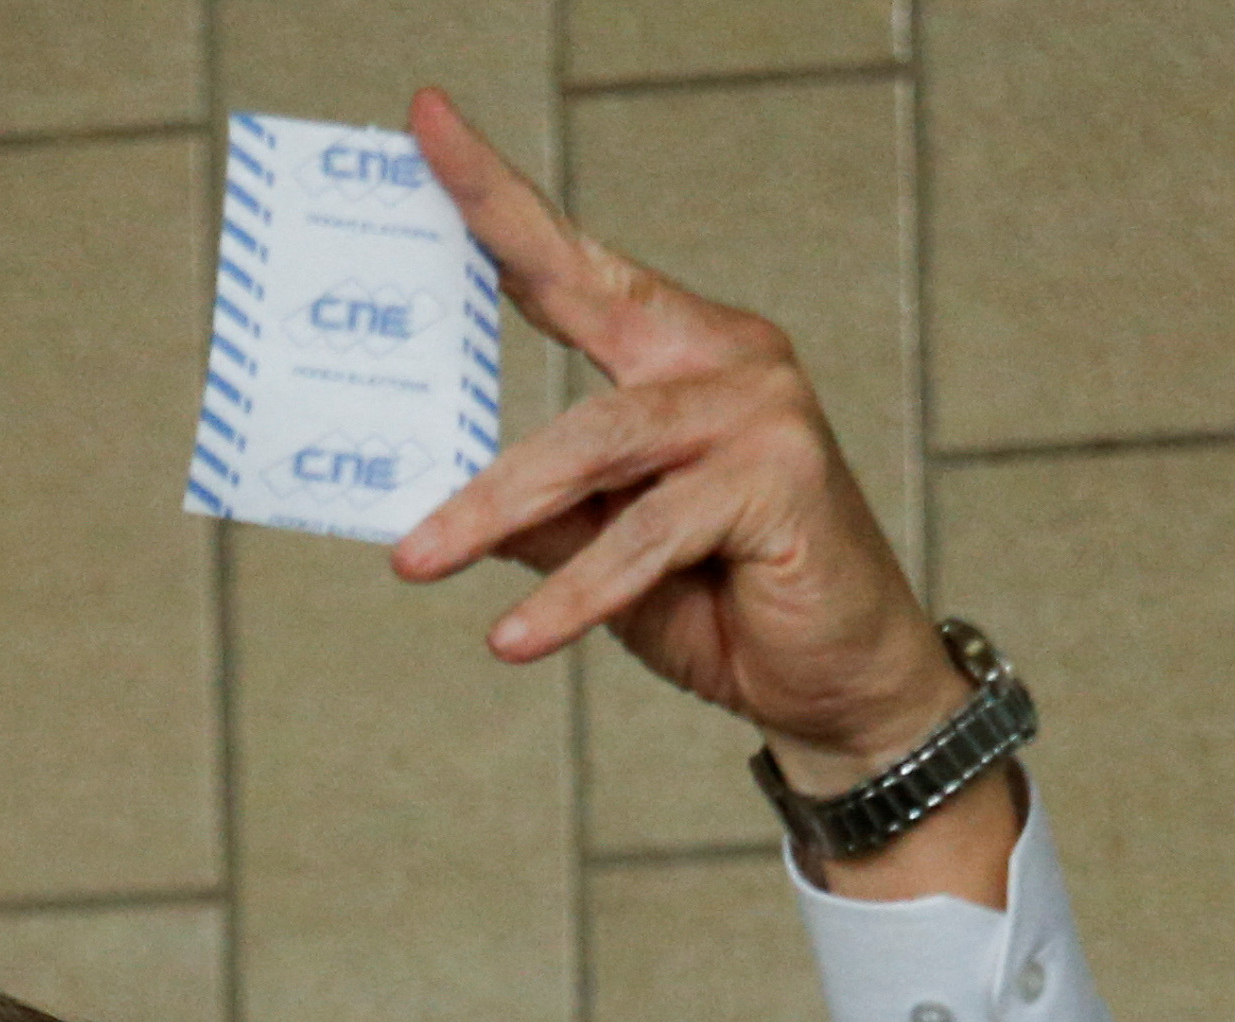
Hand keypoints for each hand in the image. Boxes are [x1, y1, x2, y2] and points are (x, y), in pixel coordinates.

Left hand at [383, 88, 965, 790]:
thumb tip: (430, 504)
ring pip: (598, 441)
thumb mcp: (601, 556)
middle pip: (579, 310)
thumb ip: (537, 512)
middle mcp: (727, 355)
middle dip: (471, 326)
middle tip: (395, 300)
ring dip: (498, 503)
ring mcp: (761, 408)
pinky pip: (648, 533)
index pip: (572, 265)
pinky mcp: (780, 479)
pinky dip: (576, 592)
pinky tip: (516, 634)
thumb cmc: (726, 603)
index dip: (497, 197)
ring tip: (416, 559)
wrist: (839, 684)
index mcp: (681, 348)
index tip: (425, 124)